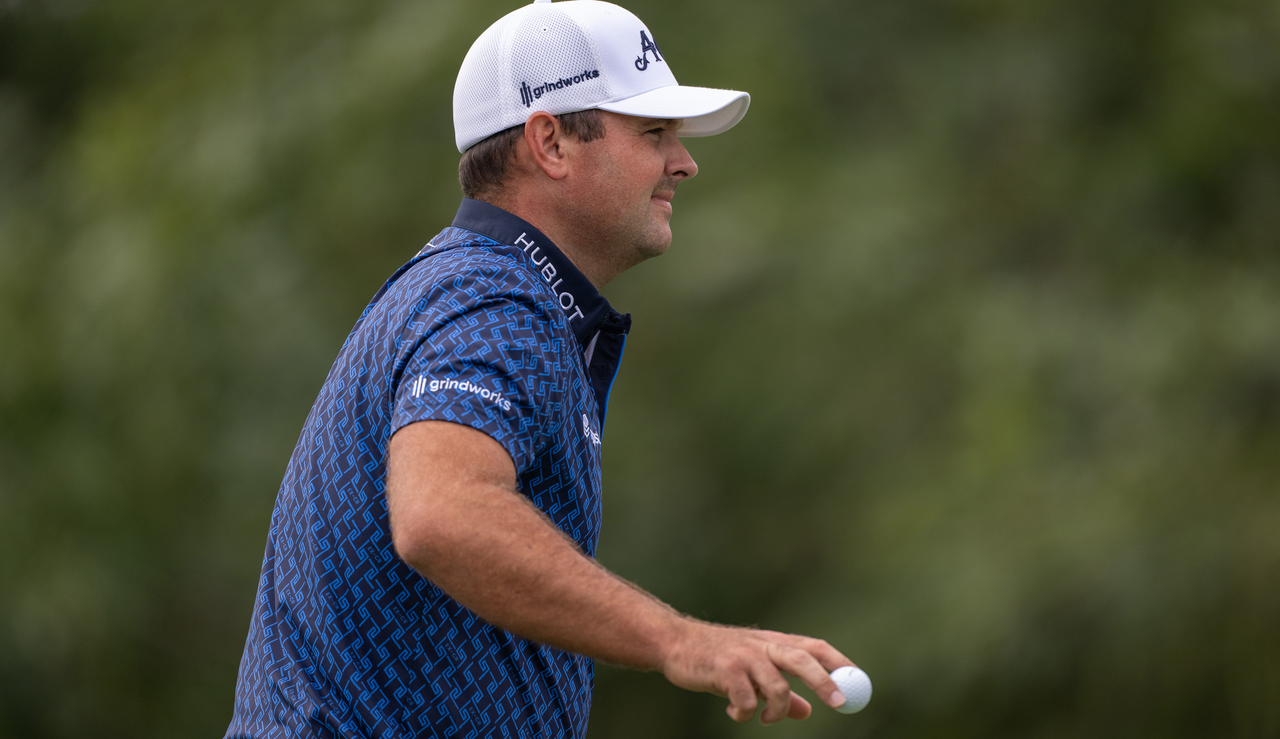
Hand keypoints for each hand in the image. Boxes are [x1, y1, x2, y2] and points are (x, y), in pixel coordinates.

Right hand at [659, 621, 854, 724]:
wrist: (676, 644)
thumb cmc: (717, 658)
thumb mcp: (753, 671)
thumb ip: (781, 690)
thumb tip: (807, 711)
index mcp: (774, 642)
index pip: (814, 646)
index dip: (838, 662)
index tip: (858, 680)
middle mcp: (762, 645)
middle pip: (802, 659)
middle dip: (824, 680)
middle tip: (840, 703)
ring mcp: (743, 656)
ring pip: (776, 685)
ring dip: (776, 710)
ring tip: (763, 718)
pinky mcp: (723, 669)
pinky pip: (745, 700)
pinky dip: (744, 713)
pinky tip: (732, 710)